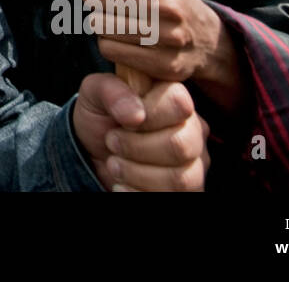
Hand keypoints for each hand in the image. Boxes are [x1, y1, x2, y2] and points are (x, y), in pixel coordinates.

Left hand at [63, 0, 241, 110]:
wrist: (207, 39)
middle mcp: (166, 4)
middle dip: (95, 1)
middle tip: (111, 5)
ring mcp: (167, 36)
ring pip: (98, 25)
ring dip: (101, 24)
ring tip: (117, 22)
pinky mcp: (164, 63)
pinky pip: (109, 50)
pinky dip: (109, 46)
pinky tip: (123, 41)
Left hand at [74, 73, 208, 190]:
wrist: (95, 151)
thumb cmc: (103, 116)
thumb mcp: (95, 93)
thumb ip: (111, 91)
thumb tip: (135, 114)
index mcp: (174, 98)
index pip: (178, 102)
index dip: (147, 115)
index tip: (123, 121)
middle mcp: (192, 130)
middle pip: (180, 145)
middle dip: (136, 148)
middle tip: (112, 142)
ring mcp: (194, 163)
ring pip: (178, 178)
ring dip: (136, 173)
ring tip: (113, 164)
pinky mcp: (189, 189)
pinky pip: (172, 198)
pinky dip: (136, 192)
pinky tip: (121, 184)